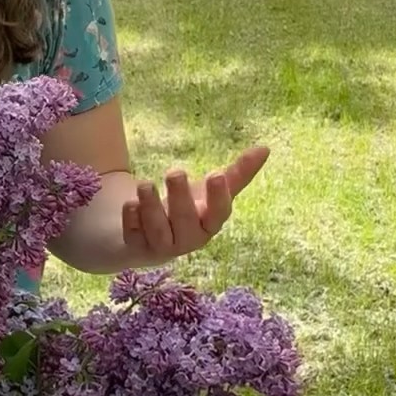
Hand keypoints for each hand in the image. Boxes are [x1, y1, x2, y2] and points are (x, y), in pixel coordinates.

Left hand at [122, 145, 269, 264]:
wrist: (151, 237)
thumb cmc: (189, 209)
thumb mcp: (210, 191)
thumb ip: (237, 173)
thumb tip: (265, 148)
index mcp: (209, 224)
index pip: (219, 214)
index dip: (219, 197)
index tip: (216, 174)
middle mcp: (188, 238)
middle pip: (186, 221)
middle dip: (180, 198)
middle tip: (175, 172)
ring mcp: (162, 245)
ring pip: (158, 231)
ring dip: (151, 208)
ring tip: (145, 184)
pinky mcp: (137, 246)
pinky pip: (134, 236)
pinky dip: (131, 219)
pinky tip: (130, 203)